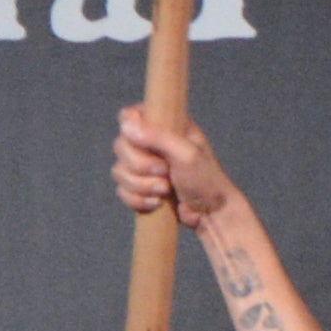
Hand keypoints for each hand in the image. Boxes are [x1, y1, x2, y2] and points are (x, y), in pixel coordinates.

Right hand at [113, 107, 231, 224]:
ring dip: (142, 186)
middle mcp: (151, 143)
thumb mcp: (186, 153)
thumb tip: (127, 126)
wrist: (211, 214)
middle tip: (165, 172)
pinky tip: (158, 203)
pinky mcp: (141, 188)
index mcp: (164, 125)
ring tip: (165, 190)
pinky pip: (122, 191)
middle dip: (141, 166)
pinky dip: (137, 200)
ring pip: (119, 171)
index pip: (129, 116)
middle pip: (120, 146)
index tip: (145, 145)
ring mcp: (144, 166)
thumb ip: (157, 136)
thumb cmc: (206, 180)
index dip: (131, 132)